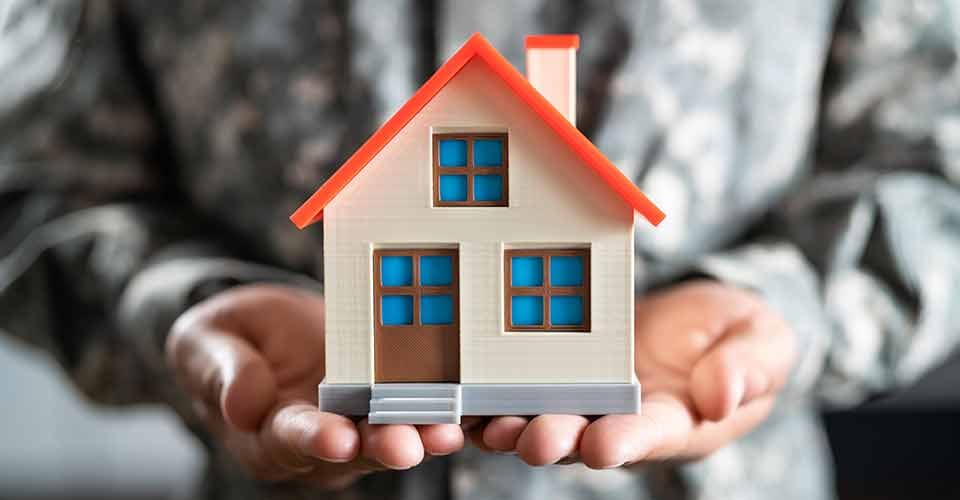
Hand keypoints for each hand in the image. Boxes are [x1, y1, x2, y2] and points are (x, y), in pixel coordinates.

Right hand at [166, 285, 463, 488]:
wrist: (262, 333)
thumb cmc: (228, 339)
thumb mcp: (207, 342)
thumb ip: (222, 371)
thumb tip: (239, 404)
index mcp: (266, 431)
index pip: (290, 439)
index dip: (314, 439)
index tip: (336, 438)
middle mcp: (317, 440)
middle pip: (352, 448)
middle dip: (382, 446)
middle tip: (409, 445)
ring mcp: (355, 425)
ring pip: (390, 435)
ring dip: (420, 434)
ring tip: (446, 431)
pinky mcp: (385, 403)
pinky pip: (415, 411)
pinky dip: (441, 411)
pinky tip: (470, 409)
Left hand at [470, 280, 795, 467]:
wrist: (705, 321)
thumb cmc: (740, 334)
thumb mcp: (761, 343)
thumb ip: (746, 368)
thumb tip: (722, 396)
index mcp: (678, 420)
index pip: (652, 436)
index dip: (627, 441)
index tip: (604, 445)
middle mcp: (626, 420)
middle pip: (587, 436)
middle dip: (558, 438)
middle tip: (532, 438)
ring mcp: (590, 400)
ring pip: (546, 419)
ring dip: (516, 426)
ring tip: (489, 425)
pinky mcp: (561, 375)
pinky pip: (522, 391)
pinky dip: (492, 399)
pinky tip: (464, 400)